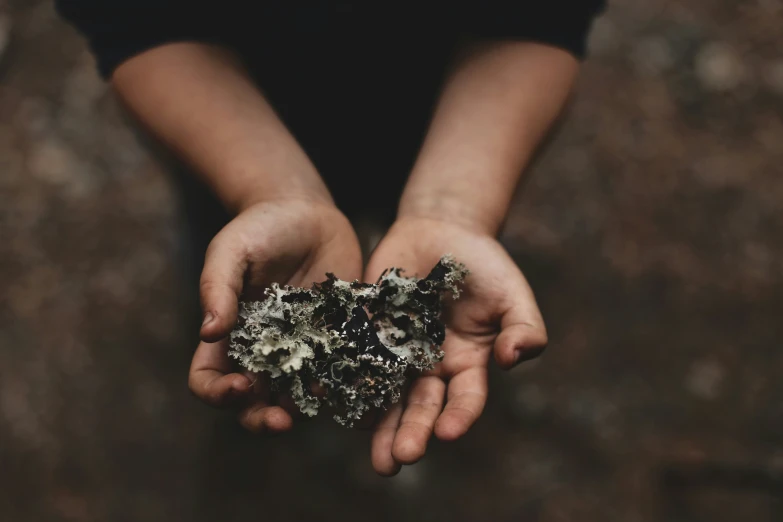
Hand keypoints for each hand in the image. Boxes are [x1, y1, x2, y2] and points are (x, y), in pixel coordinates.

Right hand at [188, 198, 361, 432]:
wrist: (308, 213)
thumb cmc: (260, 228)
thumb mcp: (232, 250)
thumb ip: (218, 288)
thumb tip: (208, 332)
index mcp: (229, 335)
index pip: (208, 379)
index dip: (217, 393)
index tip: (239, 386)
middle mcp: (263, 351)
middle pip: (252, 402)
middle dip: (262, 418)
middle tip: (282, 420)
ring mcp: (300, 350)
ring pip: (297, 396)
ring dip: (305, 407)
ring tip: (320, 398)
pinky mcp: (335, 340)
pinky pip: (338, 371)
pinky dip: (344, 382)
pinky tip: (355, 380)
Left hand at [365, 217, 546, 474]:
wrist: (442, 230)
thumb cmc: (485, 265)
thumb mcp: (512, 293)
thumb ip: (523, 327)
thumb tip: (514, 357)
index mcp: (466, 363)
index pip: (464, 398)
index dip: (458, 416)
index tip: (448, 432)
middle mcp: (430, 367)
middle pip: (420, 406)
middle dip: (411, 432)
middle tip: (400, 458)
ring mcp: (396, 352)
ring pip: (386, 396)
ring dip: (379, 427)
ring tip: (377, 459)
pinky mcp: (367, 332)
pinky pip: (354, 359)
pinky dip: (345, 381)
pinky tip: (333, 401)